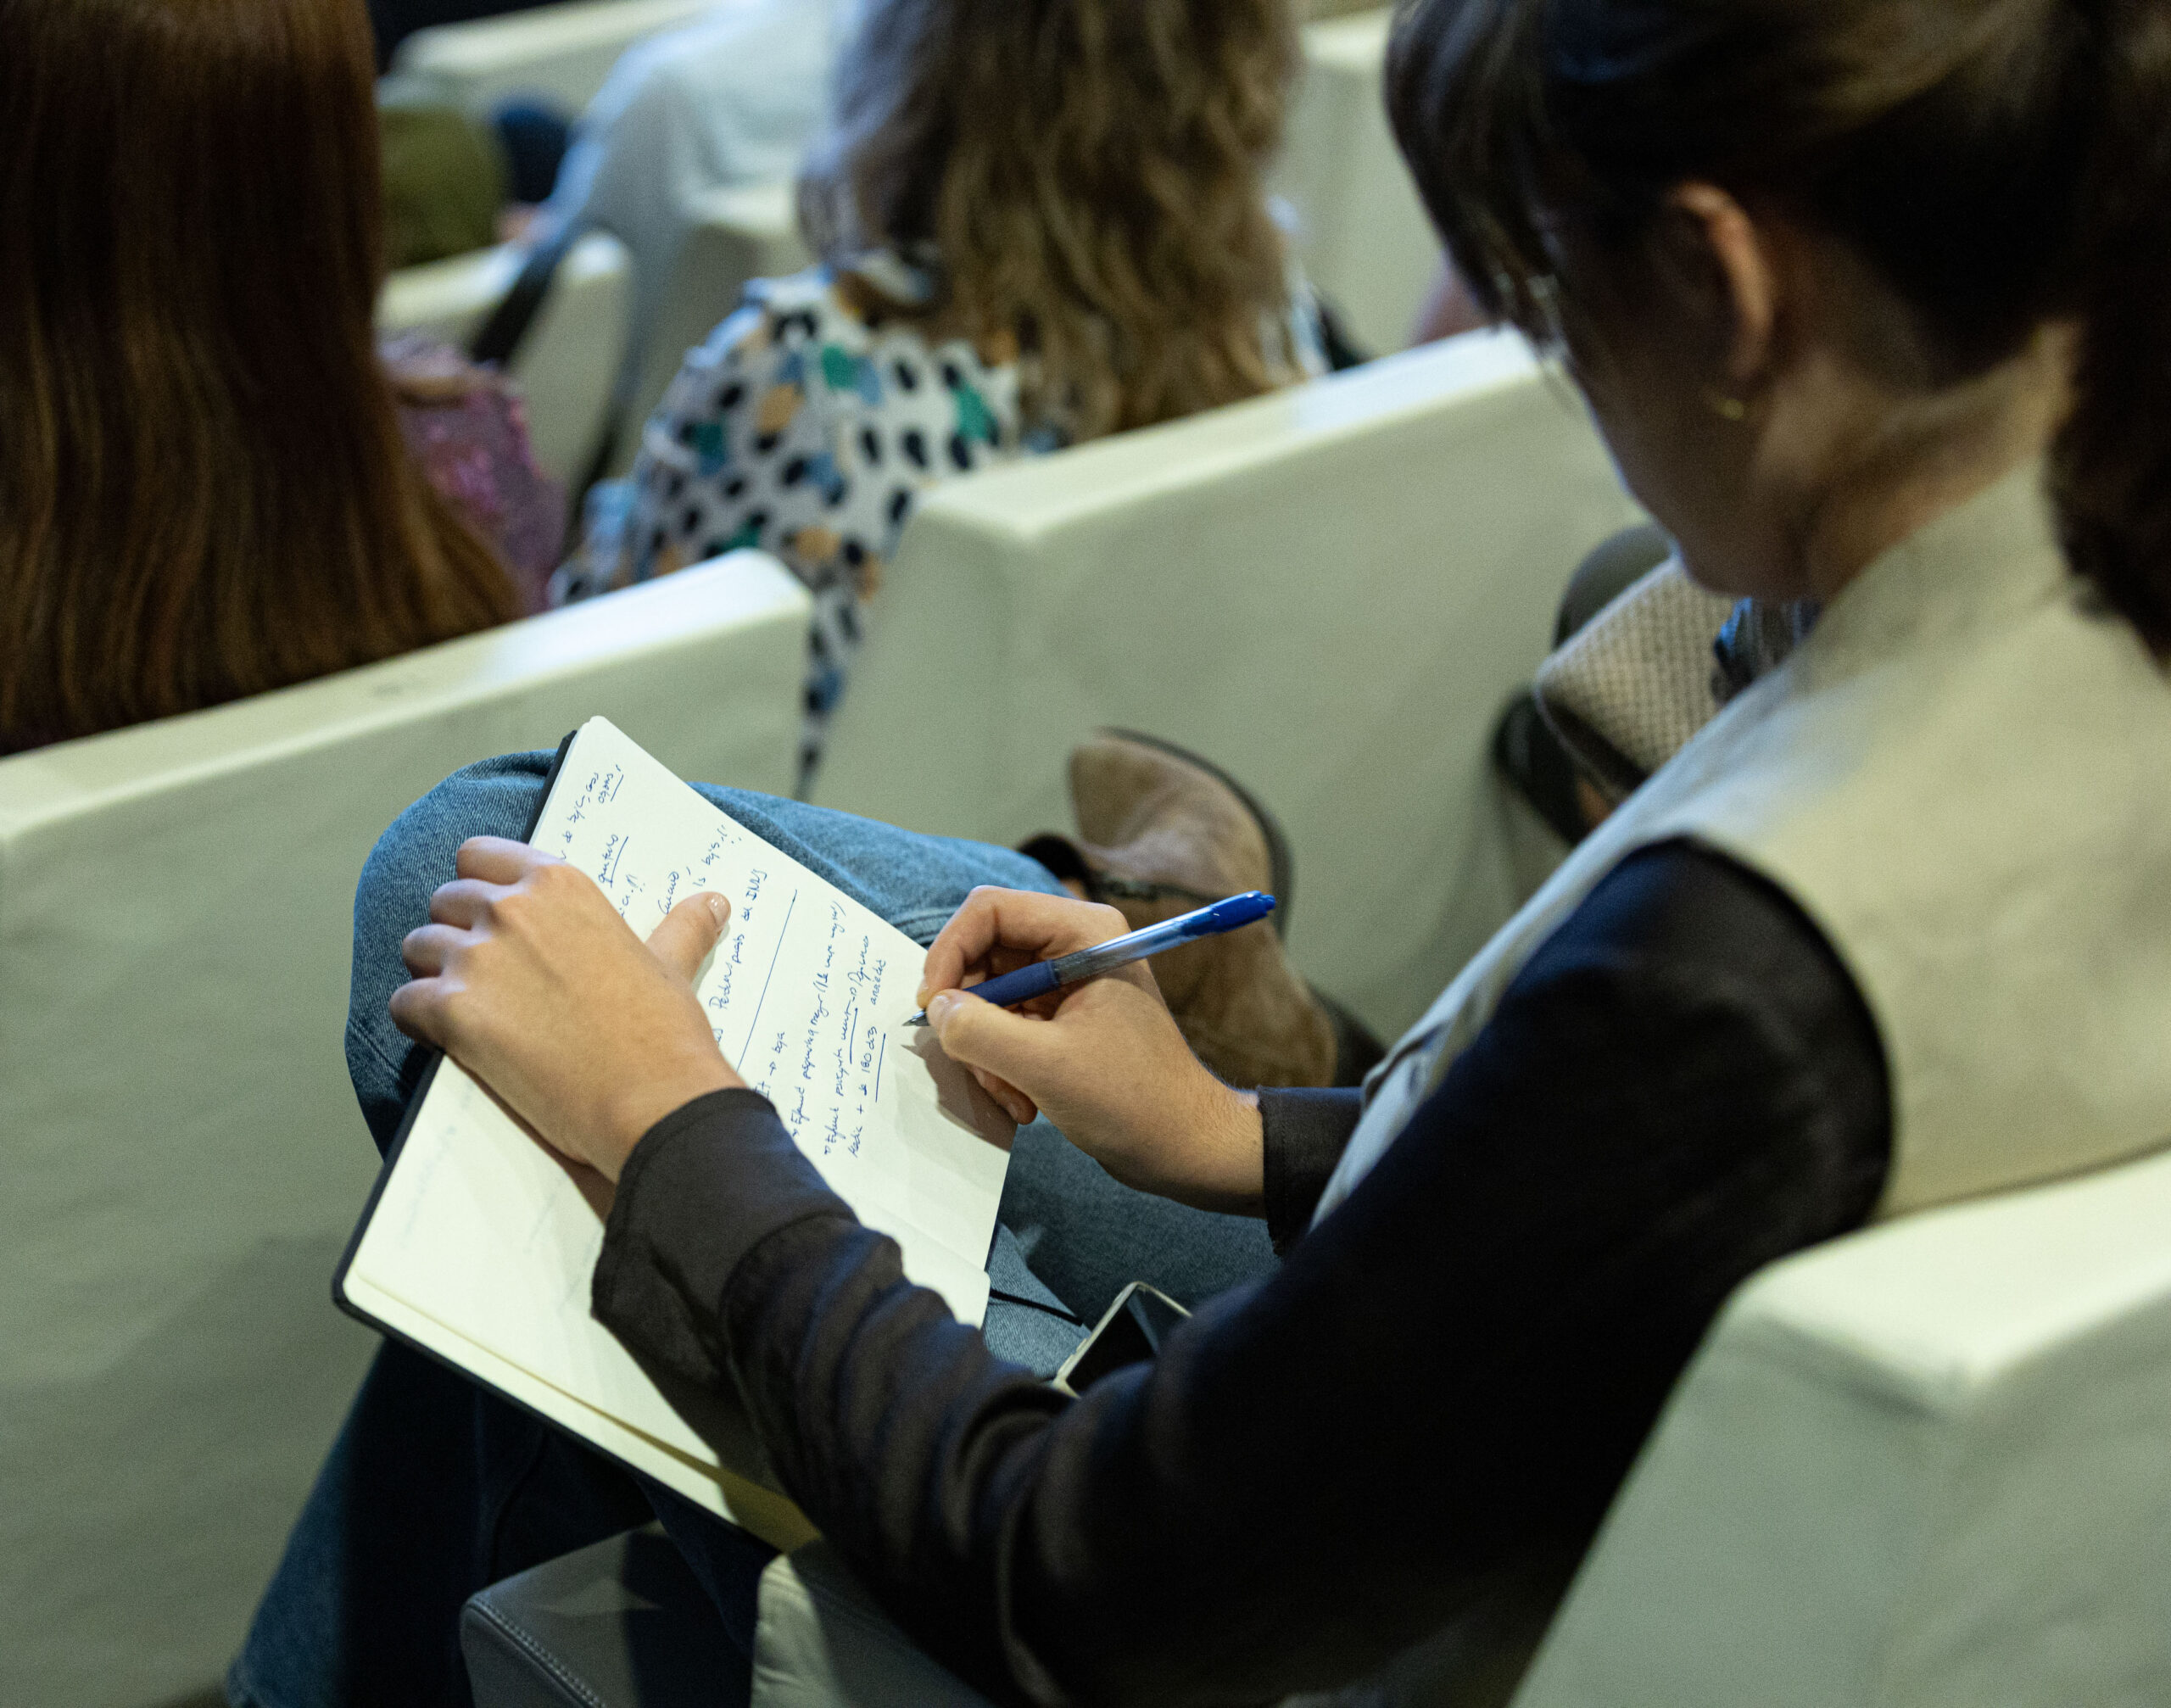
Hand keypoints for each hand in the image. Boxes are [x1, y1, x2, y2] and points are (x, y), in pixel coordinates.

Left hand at [390, 837, 742, 1181]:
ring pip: (418, 948)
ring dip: (434, 975)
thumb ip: (681, 927)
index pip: (480, 856)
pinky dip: (419, 1022)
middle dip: (456, 933)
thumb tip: (713, 903)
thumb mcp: (671, 966)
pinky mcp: (453, 1014)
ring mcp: (478, 961)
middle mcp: (511, 911)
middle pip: (445, 902)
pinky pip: (404, 1004)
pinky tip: (448, 1040)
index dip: (479, 885)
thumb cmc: (664, 1033)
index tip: (490, 915)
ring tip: (466, 1008)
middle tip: (484, 974)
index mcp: (560, 886)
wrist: (653, 1100)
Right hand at [917, 888, 1263, 1213]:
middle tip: (974, 1063)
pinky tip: (1024, 1104)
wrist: (1183, 1147)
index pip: (990, 911)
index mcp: (1083, 932)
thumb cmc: (1132, 1100)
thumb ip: (980, 1032)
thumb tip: (936, 1009)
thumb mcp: (1046, 1066)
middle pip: (983, 955)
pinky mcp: (1061, 1018)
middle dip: (971, 1017)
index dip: (949, 951)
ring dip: (985, 1052)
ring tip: (1012, 1096)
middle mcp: (1074, 946)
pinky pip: (1005, 1027)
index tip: (932, 1006)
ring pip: (987, 998)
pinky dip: (1001, 1065)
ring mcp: (1067, 983)